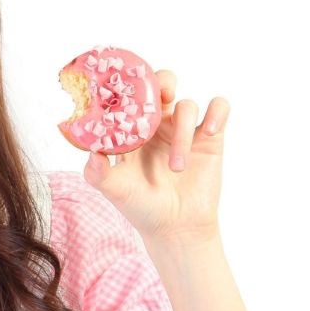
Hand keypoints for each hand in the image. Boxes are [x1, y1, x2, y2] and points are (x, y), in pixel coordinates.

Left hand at [84, 69, 229, 245]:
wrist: (174, 228)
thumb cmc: (140, 206)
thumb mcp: (114, 189)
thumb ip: (98, 173)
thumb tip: (91, 155)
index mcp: (132, 128)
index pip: (131, 95)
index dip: (129, 84)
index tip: (126, 86)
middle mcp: (158, 124)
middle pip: (163, 83)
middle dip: (162, 82)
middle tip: (162, 96)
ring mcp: (184, 129)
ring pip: (188, 104)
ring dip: (183, 132)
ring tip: (177, 166)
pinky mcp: (210, 138)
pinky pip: (218, 109)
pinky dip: (217, 113)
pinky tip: (209, 131)